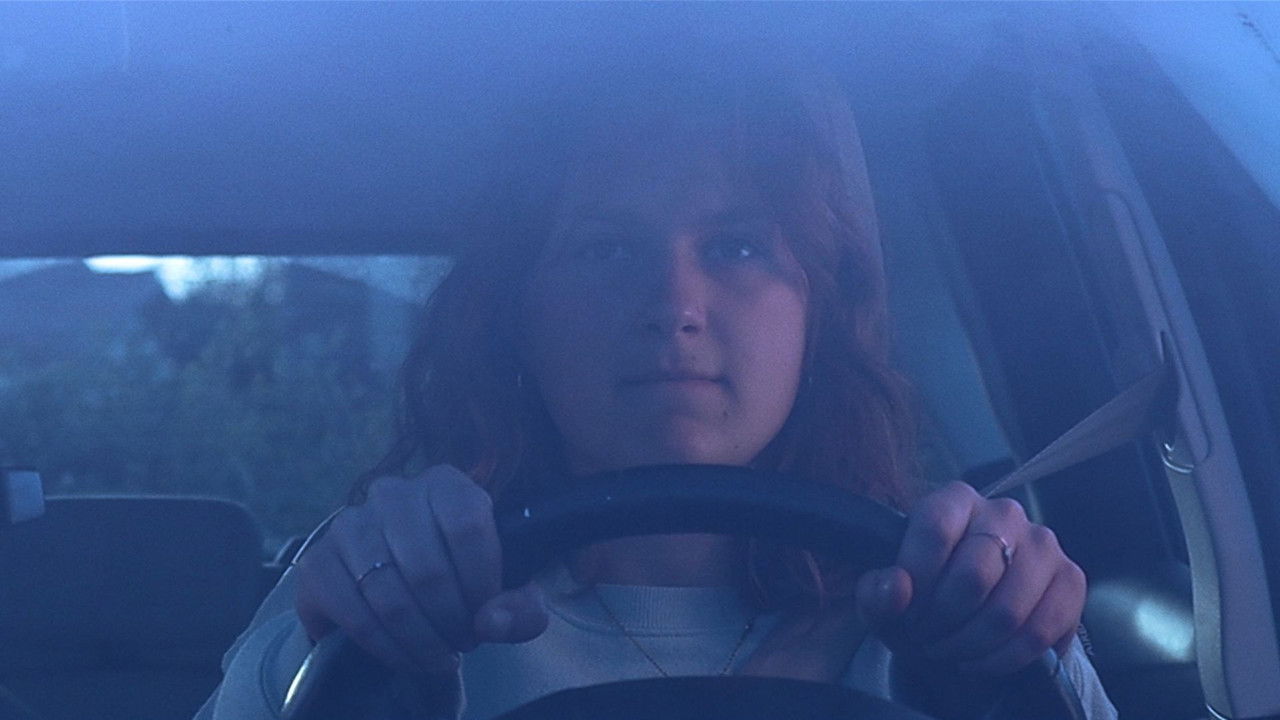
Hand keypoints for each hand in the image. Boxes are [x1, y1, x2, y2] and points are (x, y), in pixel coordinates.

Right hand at [294, 464, 548, 677]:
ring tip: (439, 655)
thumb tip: (492, 622)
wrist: (394, 590)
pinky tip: (406, 656)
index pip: (468, 525)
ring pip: (390, 595)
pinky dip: (386, 646)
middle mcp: (393, 493)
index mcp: (445, 484)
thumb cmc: (460, 581)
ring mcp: (349, 524)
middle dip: (451, 620)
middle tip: (462, 642)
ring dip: (421, 639)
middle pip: (427, 567)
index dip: (482, 582)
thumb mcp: (504, 593)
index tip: (486, 615)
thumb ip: (521, 607)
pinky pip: (354, 614)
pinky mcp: (317, 561)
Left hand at [855, 481, 1085, 676]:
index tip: (906, 610)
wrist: (966, 626)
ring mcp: (1043, 543)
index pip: (935, 529)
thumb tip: (897, 587)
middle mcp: (1003, 511)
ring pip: (1008, 609)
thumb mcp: (884, 602)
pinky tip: (982, 661)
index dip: (917, 579)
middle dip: (944, 620)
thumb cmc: (921, 603)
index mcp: (954, 500)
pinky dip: (1005, 658)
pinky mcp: (1071, 579)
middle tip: (927, 638)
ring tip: (951, 651)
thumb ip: (876, 593)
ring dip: (971, 644)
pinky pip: (1041, 630)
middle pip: (974, 575)